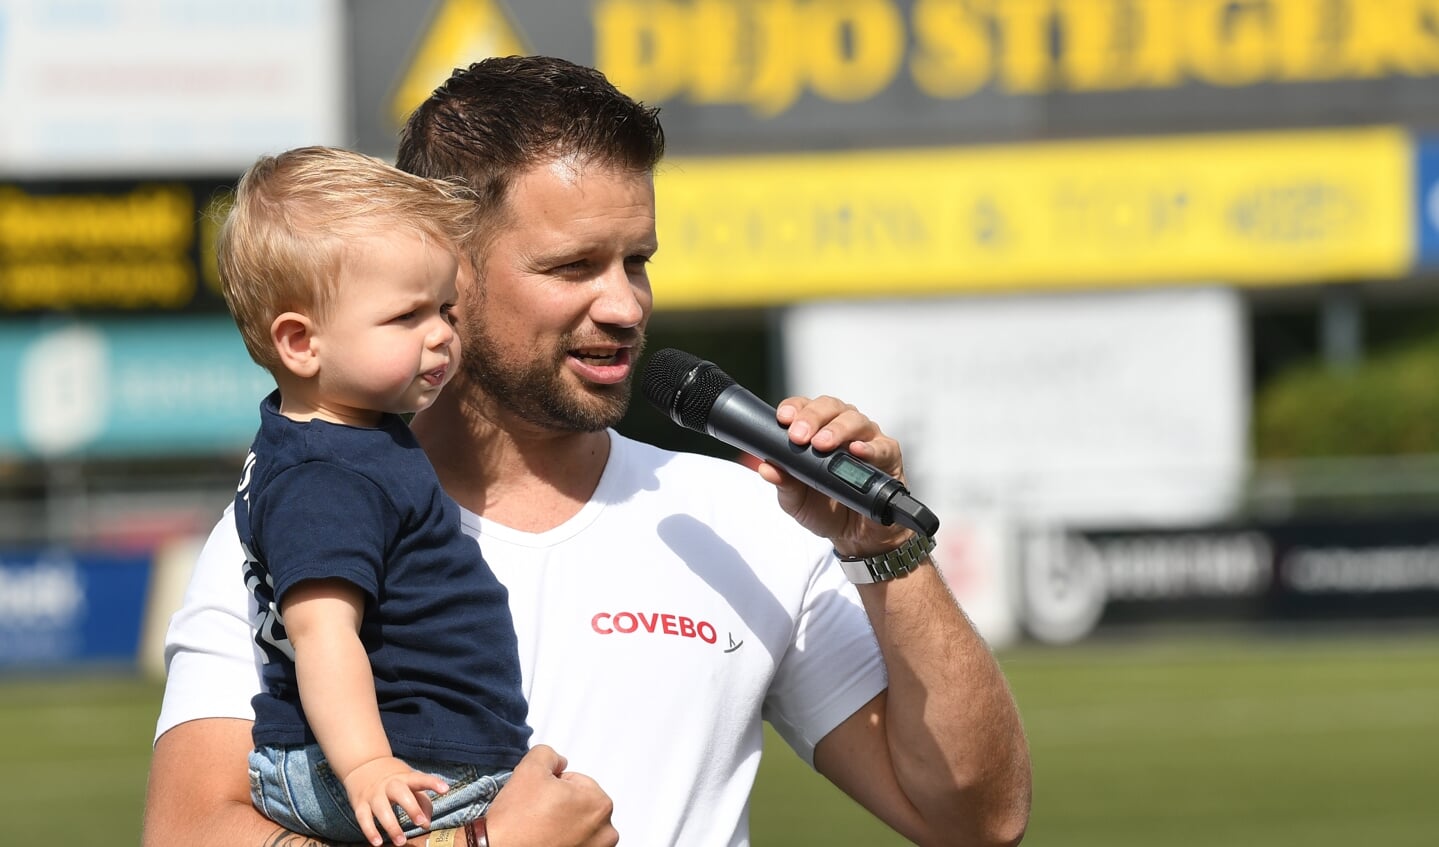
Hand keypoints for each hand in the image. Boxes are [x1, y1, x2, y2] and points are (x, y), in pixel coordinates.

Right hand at [342, 756, 448, 845]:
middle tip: (420, 822)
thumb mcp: (409, 782)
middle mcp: (389, 784)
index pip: (420, 779)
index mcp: (405, 778)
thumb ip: (422, 801)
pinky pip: (364, 819)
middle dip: (411, 808)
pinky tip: (378, 843)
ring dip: (391, 826)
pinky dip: (370, 831)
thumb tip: (427, 824)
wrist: (362, 765)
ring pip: (381, 809)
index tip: (445, 789)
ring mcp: (374, 794)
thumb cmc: (394, 778)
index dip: (432, 783)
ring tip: (401, 842)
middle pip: (400, 793)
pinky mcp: (360, 804)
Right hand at [486, 745, 617, 846]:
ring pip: (579, 827)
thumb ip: (549, 755)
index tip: (540, 801)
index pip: (577, 782)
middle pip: (581, 805)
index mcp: (599, 803)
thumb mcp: (530, 769)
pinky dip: (564, 842)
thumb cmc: (516, 823)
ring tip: (542, 832)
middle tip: (539, 816)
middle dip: (562, 807)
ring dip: (564, 826)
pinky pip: (576, 844)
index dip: (554, 787)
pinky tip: (546, 842)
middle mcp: (606, 832)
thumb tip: (559, 762)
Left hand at [760, 395, 914, 556]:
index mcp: (816, 431)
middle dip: (812, 417)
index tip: (783, 419)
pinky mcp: (888, 456)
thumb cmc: (825, 509)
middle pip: (829, 407)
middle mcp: (842, 429)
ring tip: (822, 444)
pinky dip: (870, 447)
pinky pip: (882, 446)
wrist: (855, 536)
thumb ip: (783, 483)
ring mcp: (867, 440)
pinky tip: (857, 451)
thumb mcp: (796, 500)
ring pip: (855, 420)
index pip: (804, 407)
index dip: (794, 408)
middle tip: (799, 436)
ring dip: (837, 430)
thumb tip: (766, 468)